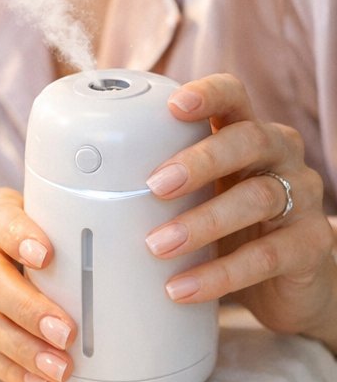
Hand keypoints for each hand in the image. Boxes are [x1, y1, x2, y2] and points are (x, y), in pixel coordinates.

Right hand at [0, 188, 76, 381]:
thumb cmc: (20, 230)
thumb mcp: (37, 210)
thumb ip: (67, 222)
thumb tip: (132, 247)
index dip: (18, 236)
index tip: (46, 255)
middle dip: (28, 309)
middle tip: (66, 332)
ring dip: (25, 350)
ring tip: (61, 368)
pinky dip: (14, 372)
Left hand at [144, 73, 336, 346]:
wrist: (289, 283)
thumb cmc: (226, 224)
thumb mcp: (195, 194)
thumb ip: (156, 177)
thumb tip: (68, 185)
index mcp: (245, 132)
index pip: (234, 95)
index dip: (208, 94)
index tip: (174, 106)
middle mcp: (280, 156)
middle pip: (248, 140)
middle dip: (199, 161)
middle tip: (153, 185)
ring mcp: (303, 198)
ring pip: (259, 198)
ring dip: (203, 222)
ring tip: (157, 246)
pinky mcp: (313, 246)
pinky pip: (269, 256)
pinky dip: (221, 273)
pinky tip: (183, 287)